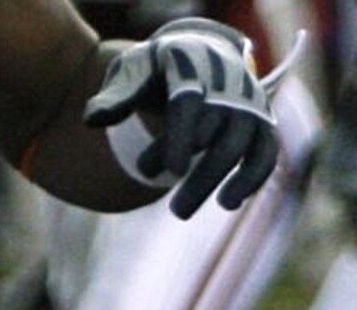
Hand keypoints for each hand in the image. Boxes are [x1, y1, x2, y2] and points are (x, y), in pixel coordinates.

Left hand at [83, 17, 281, 219]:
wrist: (207, 51)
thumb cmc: (162, 67)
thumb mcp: (135, 69)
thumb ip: (117, 94)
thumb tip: (91, 120)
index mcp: (190, 63)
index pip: (187, 105)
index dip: (179, 139)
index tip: (169, 172)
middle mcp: (227, 84)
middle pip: (213, 135)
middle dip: (195, 176)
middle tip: (175, 211)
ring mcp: (250, 105)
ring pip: (237, 150)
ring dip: (214, 183)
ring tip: (182, 211)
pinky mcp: (266, 125)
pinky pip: (265, 157)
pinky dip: (251, 180)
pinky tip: (228, 201)